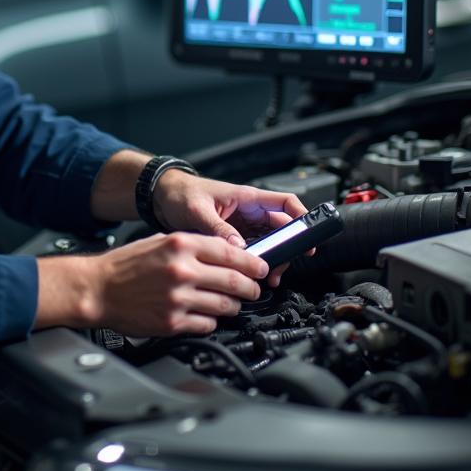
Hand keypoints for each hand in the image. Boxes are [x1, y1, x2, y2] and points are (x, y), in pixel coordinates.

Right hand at [34, 232, 269, 335]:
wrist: (97, 288)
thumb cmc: (124, 265)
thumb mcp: (158, 241)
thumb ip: (191, 245)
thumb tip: (223, 253)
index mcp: (180, 245)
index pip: (230, 253)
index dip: (253, 262)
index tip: (260, 267)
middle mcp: (182, 270)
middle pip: (235, 281)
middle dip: (251, 287)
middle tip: (254, 289)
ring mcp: (179, 298)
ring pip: (225, 305)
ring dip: (233, 305)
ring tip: (231, 303)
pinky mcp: (173, 322)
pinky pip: (207, 325)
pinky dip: (211, 321)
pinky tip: (206, 316)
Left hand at [154, 173, 307, 285]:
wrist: (161, 197)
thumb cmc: (179, 193)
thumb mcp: (198, 210)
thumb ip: (218, 228)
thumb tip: (238, 248)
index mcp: (246, 197)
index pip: (285, 203)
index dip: (301, 218)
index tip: (308, 238)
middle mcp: (248, 210)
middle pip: (280, 230)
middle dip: (285, 250)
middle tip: (278, 269)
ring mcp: (242, 224)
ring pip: (268, 243)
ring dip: (270, 260)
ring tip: (265, 278)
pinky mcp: (232, 236)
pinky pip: (252, 250)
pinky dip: (255, 263)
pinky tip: (250, 275)